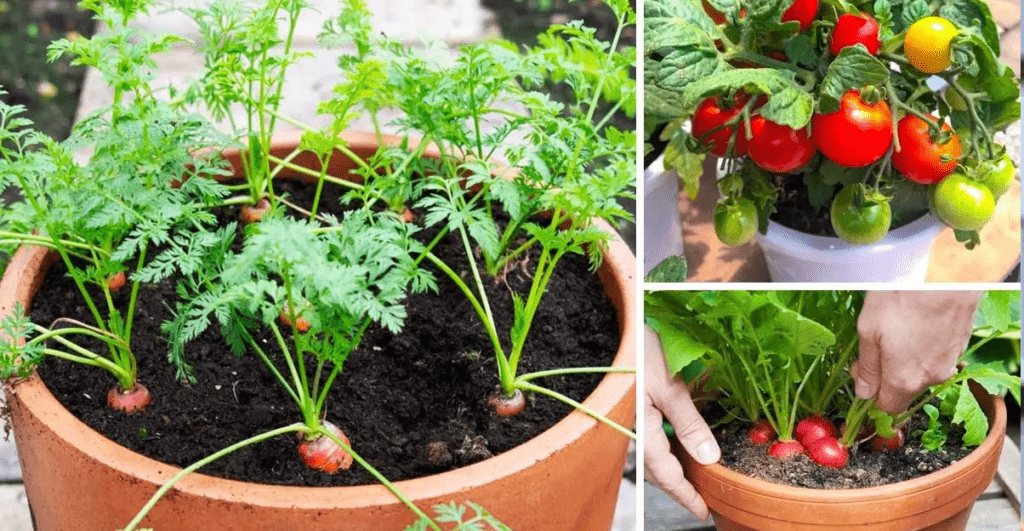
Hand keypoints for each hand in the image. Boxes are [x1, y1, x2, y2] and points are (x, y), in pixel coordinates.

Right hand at [644, 326, 719, 519]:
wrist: (614, 328)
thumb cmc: (640, 352)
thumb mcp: (671, 387)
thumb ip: (689, 423)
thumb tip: (708, 457)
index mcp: (643, 430)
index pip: (666, 475)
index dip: (686, 495)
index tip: (703, 511)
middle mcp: (633, 430)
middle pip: (657, 470)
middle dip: (679, 485)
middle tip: (702, 496)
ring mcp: (630, 420)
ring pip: (652, 454)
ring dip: (671, 467)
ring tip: (693, 473)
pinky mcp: (630, 409)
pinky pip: (647, 438)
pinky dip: (663, 448)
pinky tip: (676, 442)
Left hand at [851, 291, 980, 413]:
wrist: (947, 275)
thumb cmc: (902, 297)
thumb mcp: (869, 330)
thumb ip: (868, 367)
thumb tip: (863, 393)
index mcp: (905, 379)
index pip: (887, 407)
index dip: (870, 392)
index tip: (861, 367)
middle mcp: (932, 377)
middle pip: (904, 388)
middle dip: (887, 373)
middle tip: (875, 343)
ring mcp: (950, 361)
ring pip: (921, 370)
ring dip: (906, 358)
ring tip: (897, 326)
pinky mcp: (961, 344)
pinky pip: (937, 355)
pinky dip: (924, 345)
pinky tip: (916, 322)